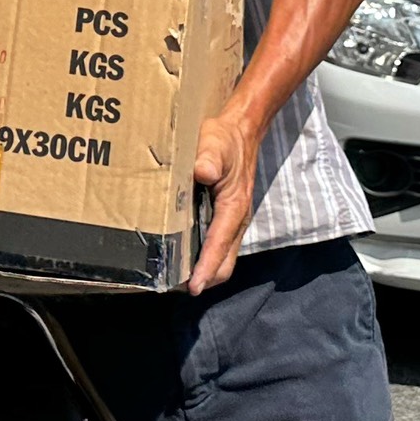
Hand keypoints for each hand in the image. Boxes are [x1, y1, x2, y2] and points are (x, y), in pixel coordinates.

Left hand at [189, 108, 260, 293]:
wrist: (241, 131)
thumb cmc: (225, 138)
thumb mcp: (214, 143)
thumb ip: (209, 157)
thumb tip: (202, 173)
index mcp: (234, 207)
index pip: (219, 245)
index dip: (206, 268)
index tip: (193, 287)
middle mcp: (237, 219)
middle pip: (225, 262)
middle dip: (206, 279)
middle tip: (177, 289)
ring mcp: (233, 220)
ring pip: (223, 257)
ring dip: (206, 272)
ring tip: (179, 281)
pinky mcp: (227, 216)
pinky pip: (219, 245)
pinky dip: (206, 258)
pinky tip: (185, 257)